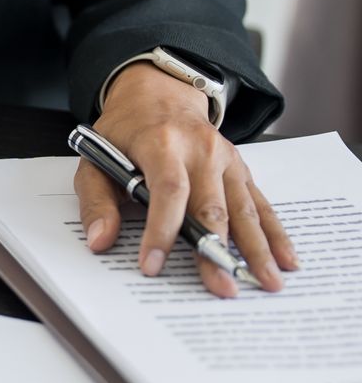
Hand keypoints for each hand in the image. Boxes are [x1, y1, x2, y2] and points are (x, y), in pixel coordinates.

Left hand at [75, 62, 295, 297]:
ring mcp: (227, 160)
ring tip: (267, 283)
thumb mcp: (95, 158)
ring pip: (244, 210)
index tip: (152, 264)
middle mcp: (202, 150)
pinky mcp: (241, 171)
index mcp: (162, 143)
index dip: (161, 230)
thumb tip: (99, 241)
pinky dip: (274, 234)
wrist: (159, 95)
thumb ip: (96, 201)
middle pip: (211, 206)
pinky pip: (260, 205)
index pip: (168, 190)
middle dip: (215, 250)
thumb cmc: (124, 133)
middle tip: (222, 288)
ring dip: (256, 250)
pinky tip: (286, 260)